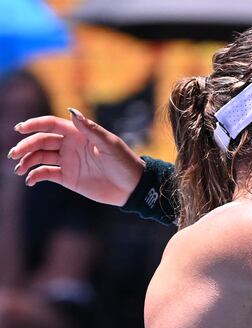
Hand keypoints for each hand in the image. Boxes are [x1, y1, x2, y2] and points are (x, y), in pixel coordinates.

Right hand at [8, 109, 145, 205]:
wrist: (132, 187)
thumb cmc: (125, 162)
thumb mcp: (110, 144)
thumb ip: (90, 129)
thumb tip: (72, 112)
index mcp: (79, 134)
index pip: (51, 125)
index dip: (34, 124)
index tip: (20, 129)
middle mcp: (70, 146)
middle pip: (41, 141)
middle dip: (26, 146)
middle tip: (13, 155)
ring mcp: (68, 162)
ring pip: (40, 157)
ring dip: (27, 161)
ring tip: (18, 169)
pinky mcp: (68, 178)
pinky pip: (46, 174)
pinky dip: (35, 175)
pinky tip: (30, 180)